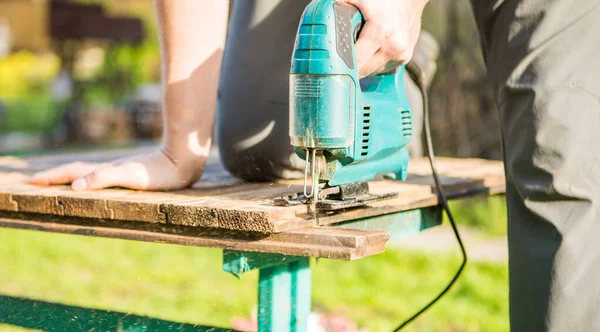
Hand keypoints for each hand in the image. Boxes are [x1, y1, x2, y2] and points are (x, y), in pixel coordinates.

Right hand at [28, 150, 204, 190]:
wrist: (181, 161)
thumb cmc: (157, 172)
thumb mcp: (129, 176)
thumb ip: (103, 178)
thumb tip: (74, 186)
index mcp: (105, 171)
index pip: (72, 173)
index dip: (52, 177)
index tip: (31, 181)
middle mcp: (110, 170)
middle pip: (76, 171)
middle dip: (55, 176)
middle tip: (35, 181)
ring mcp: (120, 171)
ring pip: (89, 173)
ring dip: (71, 177)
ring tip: (58, 181)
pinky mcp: (132, 175)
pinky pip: (104, 177)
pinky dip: (91, 179)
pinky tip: (96, 182)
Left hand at [337, 0, 428, 76]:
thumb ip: (338, 6)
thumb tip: (322, 18)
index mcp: (381, 33)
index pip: (356, 64)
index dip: (342, 67)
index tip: (333, 67)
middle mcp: (394, 47)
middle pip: (364, 71)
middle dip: (351, 66)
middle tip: (341, 58)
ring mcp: (401, 54)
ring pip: (373, 71)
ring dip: (364, 64)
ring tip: (360, 48)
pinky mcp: (405, 57)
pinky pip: (383, 67)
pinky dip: (375, 61)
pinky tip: (373, 49)